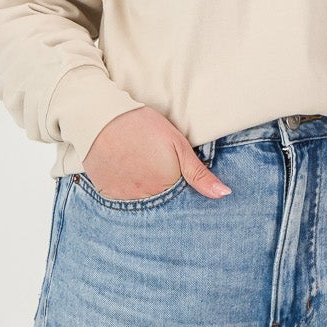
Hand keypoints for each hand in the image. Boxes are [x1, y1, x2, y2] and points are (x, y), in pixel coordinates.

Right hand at [82, 106, 230, 200]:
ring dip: (145, 197)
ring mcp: (125, 200)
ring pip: (142, 207)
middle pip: (161, 208)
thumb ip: (199, 174)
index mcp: (167, 187)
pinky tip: (126, 176)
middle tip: (155, 174)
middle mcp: (146, 199)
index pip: (181, 205)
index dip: (182, 197)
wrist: (102, 118)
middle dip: (164, 199)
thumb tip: (224, 194)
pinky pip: (122, 203)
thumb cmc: (144, 127)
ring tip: (140, 174)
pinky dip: (126, 194)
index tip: (179, 187)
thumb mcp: (177, 145)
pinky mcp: (108, 196)